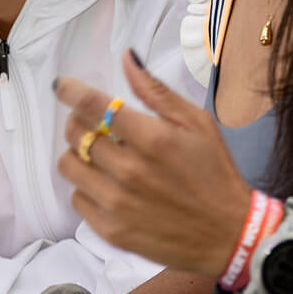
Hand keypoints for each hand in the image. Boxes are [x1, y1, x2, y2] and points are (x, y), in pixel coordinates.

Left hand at [54, 50, 249, 276]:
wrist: (229, 235)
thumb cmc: (215, 173)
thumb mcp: (196, 124)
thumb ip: (156, 92)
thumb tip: (127, 58)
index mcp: (152, 139)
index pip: (93, 105)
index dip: (70, 91)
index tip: (63, 86)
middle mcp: (129, 171)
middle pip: (76, 134)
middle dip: (80, 123)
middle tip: (95, 125)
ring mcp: (117, 203)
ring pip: (69, 166)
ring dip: (79, 155)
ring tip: (101, 156)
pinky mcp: (111, 231)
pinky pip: (77, 199)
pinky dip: (87, 188)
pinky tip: (108, 185)